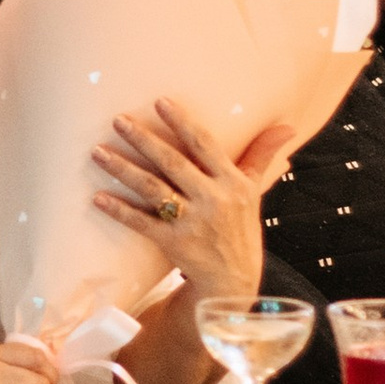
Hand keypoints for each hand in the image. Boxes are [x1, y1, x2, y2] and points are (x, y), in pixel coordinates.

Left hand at [91, 95, 276, 306]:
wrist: (233, 282)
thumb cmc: (239, 229)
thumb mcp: (254, 191)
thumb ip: (261, 155)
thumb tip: (287, 125)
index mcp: (233, 183)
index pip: (205, 145)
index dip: (183, 123)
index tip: (160, 102)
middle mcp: (213, 200)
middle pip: (173, 164)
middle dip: (144, 140)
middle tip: (118, 120)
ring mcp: (192, 223)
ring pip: (153, 190)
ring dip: (123, 170)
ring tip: (98, 152)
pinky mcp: (173, 244)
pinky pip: (142, 223)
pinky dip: (119, 210)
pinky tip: (97, 197)